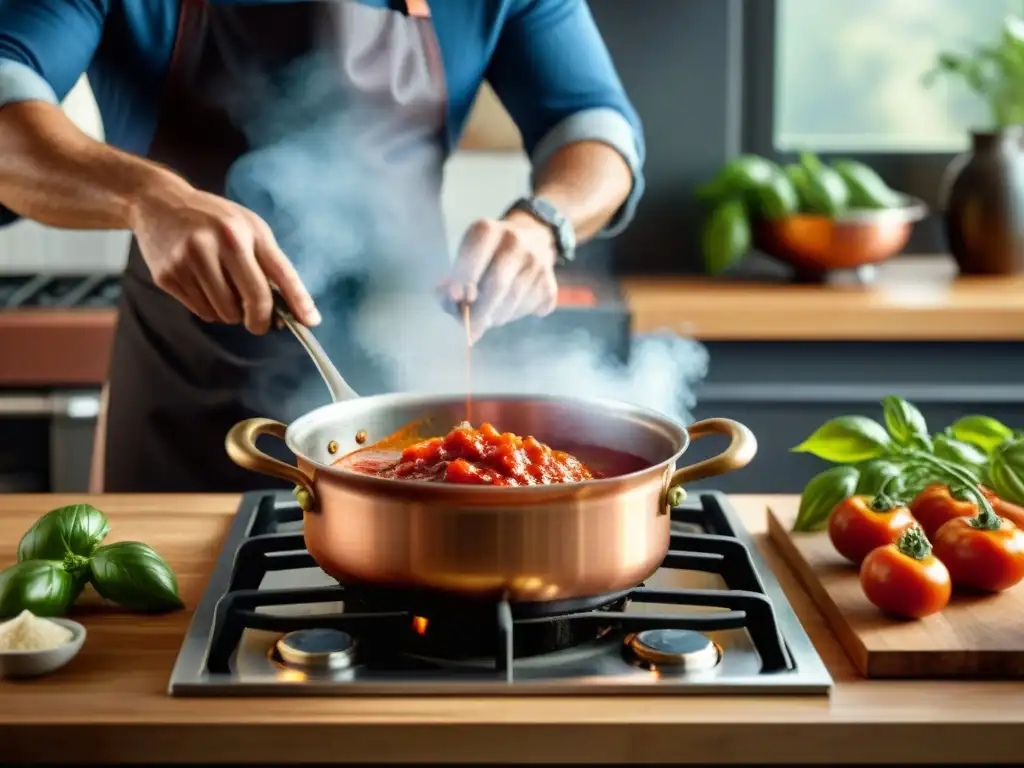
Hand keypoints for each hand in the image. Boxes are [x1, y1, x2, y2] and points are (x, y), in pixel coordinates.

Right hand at [131, 182, 319, 333]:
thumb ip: (272, 264)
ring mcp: (188, 261)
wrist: (158, 202)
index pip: (280, 274)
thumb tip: (297, 308)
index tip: (310, 322)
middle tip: (259, 323)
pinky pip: (202, 312)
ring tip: (224, 289)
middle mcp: (217, 244)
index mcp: (243, 232)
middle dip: (261, 320)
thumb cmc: (214, 218)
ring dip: (231, 312)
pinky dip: (210, 309)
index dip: (297, 302)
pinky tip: (204, 287)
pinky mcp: (167, 276)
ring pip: (226, 313)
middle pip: (254, 301)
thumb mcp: (250, 228)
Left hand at [439, 211, 558, 342]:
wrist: (533, 238)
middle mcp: (516, 241)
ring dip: (496, 316)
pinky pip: (532, 308)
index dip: (464, 279)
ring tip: (488, 317)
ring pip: (514, 300)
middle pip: (498, 283)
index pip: (475, 255)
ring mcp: (538, 261)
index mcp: (488, 230)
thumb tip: (446, 298)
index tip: (455, 298)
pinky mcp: (550, 282)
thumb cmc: (487, 255)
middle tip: (470, 328)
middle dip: (480, 311)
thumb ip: (452, 279)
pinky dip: (516, 315)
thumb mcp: (466, 256)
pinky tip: (509, 308)